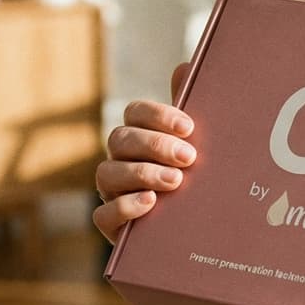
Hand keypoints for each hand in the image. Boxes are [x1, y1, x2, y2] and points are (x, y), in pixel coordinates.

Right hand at [94, 63, 194, 241]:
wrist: (200, 238)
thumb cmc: (199, 182)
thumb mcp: (201, 148)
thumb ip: (193, 111)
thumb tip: (186, 65)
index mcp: (142, 137)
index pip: (135, 113)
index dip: (158, 115)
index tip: (189, 127)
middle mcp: (122, 161)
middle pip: (120, 139)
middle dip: (154, 145)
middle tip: (189, 157)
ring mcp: (113, 193)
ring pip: (106, 173)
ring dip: (142, 173)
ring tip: (176, 181)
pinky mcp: (113, 227)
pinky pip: (102, 215)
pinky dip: (125, 207)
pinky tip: (150, 204)